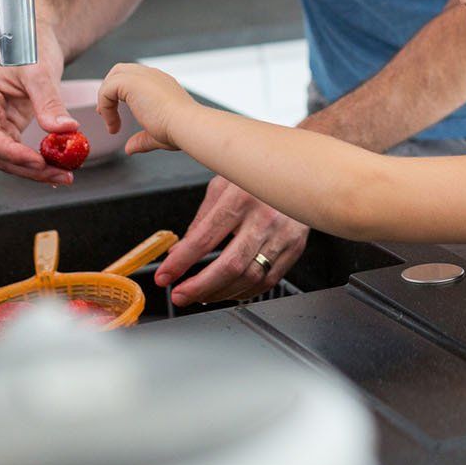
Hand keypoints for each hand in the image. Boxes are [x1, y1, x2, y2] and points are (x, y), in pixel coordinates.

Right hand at [0, 20, 77, 184]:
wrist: (33, 36)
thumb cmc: (29, 43)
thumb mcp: (40, 69)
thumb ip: (49, 101)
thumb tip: (65, 130)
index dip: (11, 153)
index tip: (39, 161)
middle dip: (29, 168)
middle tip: (63, 174)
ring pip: (8, 157)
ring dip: (36, 169)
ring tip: (66, 173)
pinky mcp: (8, 126)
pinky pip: (19, 150)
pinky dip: (38, 160)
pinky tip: (58, 168)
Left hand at [95, 62, 194, 152]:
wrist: (186, 124)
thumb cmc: (179, 130)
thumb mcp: (157, 135)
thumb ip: (142, 140)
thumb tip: (130, 148)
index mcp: (161, 84)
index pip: (135, 78)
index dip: (121, 93)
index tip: (116, 115)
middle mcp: (152, 76)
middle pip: (121, 70)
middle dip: (110, 88)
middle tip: (105, 111)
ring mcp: (143, 76)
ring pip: (114, 75)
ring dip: (106, 97)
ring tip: (106, 117)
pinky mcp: (131, 82)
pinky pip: (107, 89)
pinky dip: (106, 106)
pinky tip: (112, 123)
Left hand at [154, 177, 308, 306]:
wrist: (301, 169)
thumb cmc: (259, 174)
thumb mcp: (223, 185)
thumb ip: (200, 220)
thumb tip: (179, 252)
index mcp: (241, 197)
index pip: (204, 238)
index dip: (180, 262)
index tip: (164, 275)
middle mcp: (264, 216)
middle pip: (230, 265)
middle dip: (199, 287)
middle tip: (180, 295)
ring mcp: (283, 234)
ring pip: (250, 277)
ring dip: (220, 293)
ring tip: (201, 294)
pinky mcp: (295, 247)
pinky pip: (268, 280)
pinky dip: (244, 291)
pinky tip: (229, 290)